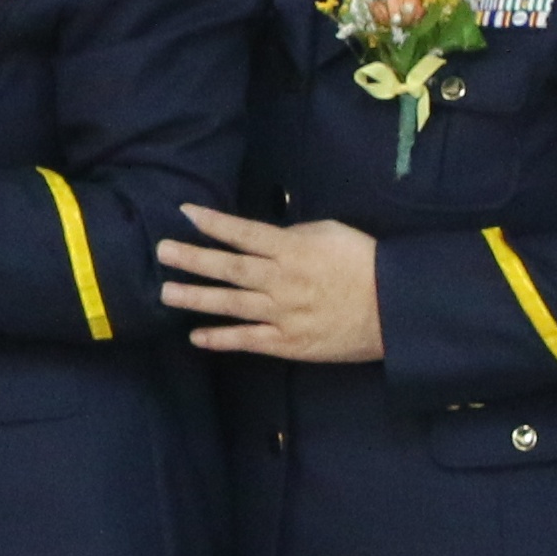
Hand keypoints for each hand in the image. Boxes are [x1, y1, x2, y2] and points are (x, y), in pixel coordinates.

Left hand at [153, 206, 381, 361]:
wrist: (394, 310)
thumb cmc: (365, 264)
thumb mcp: (330, 234)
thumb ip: (294, 235)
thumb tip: (264, 238)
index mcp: (293, 250)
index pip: (244, 233)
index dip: (214, 223)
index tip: (185, 213)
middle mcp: (282, 281)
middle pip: (229, 268)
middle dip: (193, 259)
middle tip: (162, 251)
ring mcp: (283, 315)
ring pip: (231, 304)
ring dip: (196, 298)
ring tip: (166, 293)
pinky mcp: (289, 343)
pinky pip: (249, 340)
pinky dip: (221, 339)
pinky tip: (196, 336)